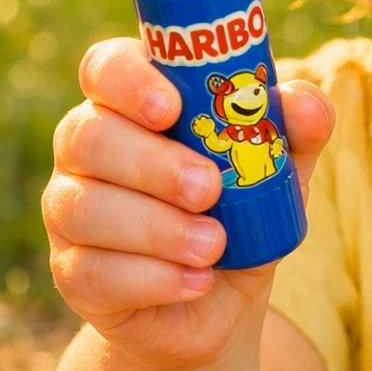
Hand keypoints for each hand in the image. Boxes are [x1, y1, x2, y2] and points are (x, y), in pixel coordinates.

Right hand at [42, 38, 332, 370]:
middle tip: (209, 188)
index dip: (128, 80)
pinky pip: (92, 272)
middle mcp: (86, 151)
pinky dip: (151, 278)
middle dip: (152, 163)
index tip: (171, 107)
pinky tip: (196, 281)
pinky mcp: (74, 275)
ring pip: (83, 208)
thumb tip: (303, 103)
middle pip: (88, 136)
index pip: (105, 68)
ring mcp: (69, 213)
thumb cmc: (243, 212)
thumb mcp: (280, 170)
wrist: (222, 302)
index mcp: (131, 106)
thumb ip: (295, 130)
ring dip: (155, 228)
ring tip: (214, 245)